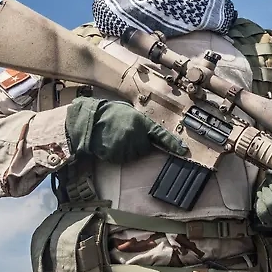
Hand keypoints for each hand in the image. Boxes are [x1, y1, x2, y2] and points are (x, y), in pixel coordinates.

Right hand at [65, 97, 186, 163]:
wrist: (89, 120)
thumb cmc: (108, 113)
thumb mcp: (129, 112)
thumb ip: (141, 122)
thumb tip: (149, 132)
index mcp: (141, 122)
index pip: (161, 135)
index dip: (173, 144)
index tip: (183, 150)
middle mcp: (136, 135)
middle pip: (146, 147)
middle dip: (139, 143)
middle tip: (125, 133)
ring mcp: (126, 147)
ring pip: (134, 155)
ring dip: (128, 149)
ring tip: (115, 137)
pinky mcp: (116, 155)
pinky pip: (122, 158)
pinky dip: (117, 154)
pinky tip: (110, 143)